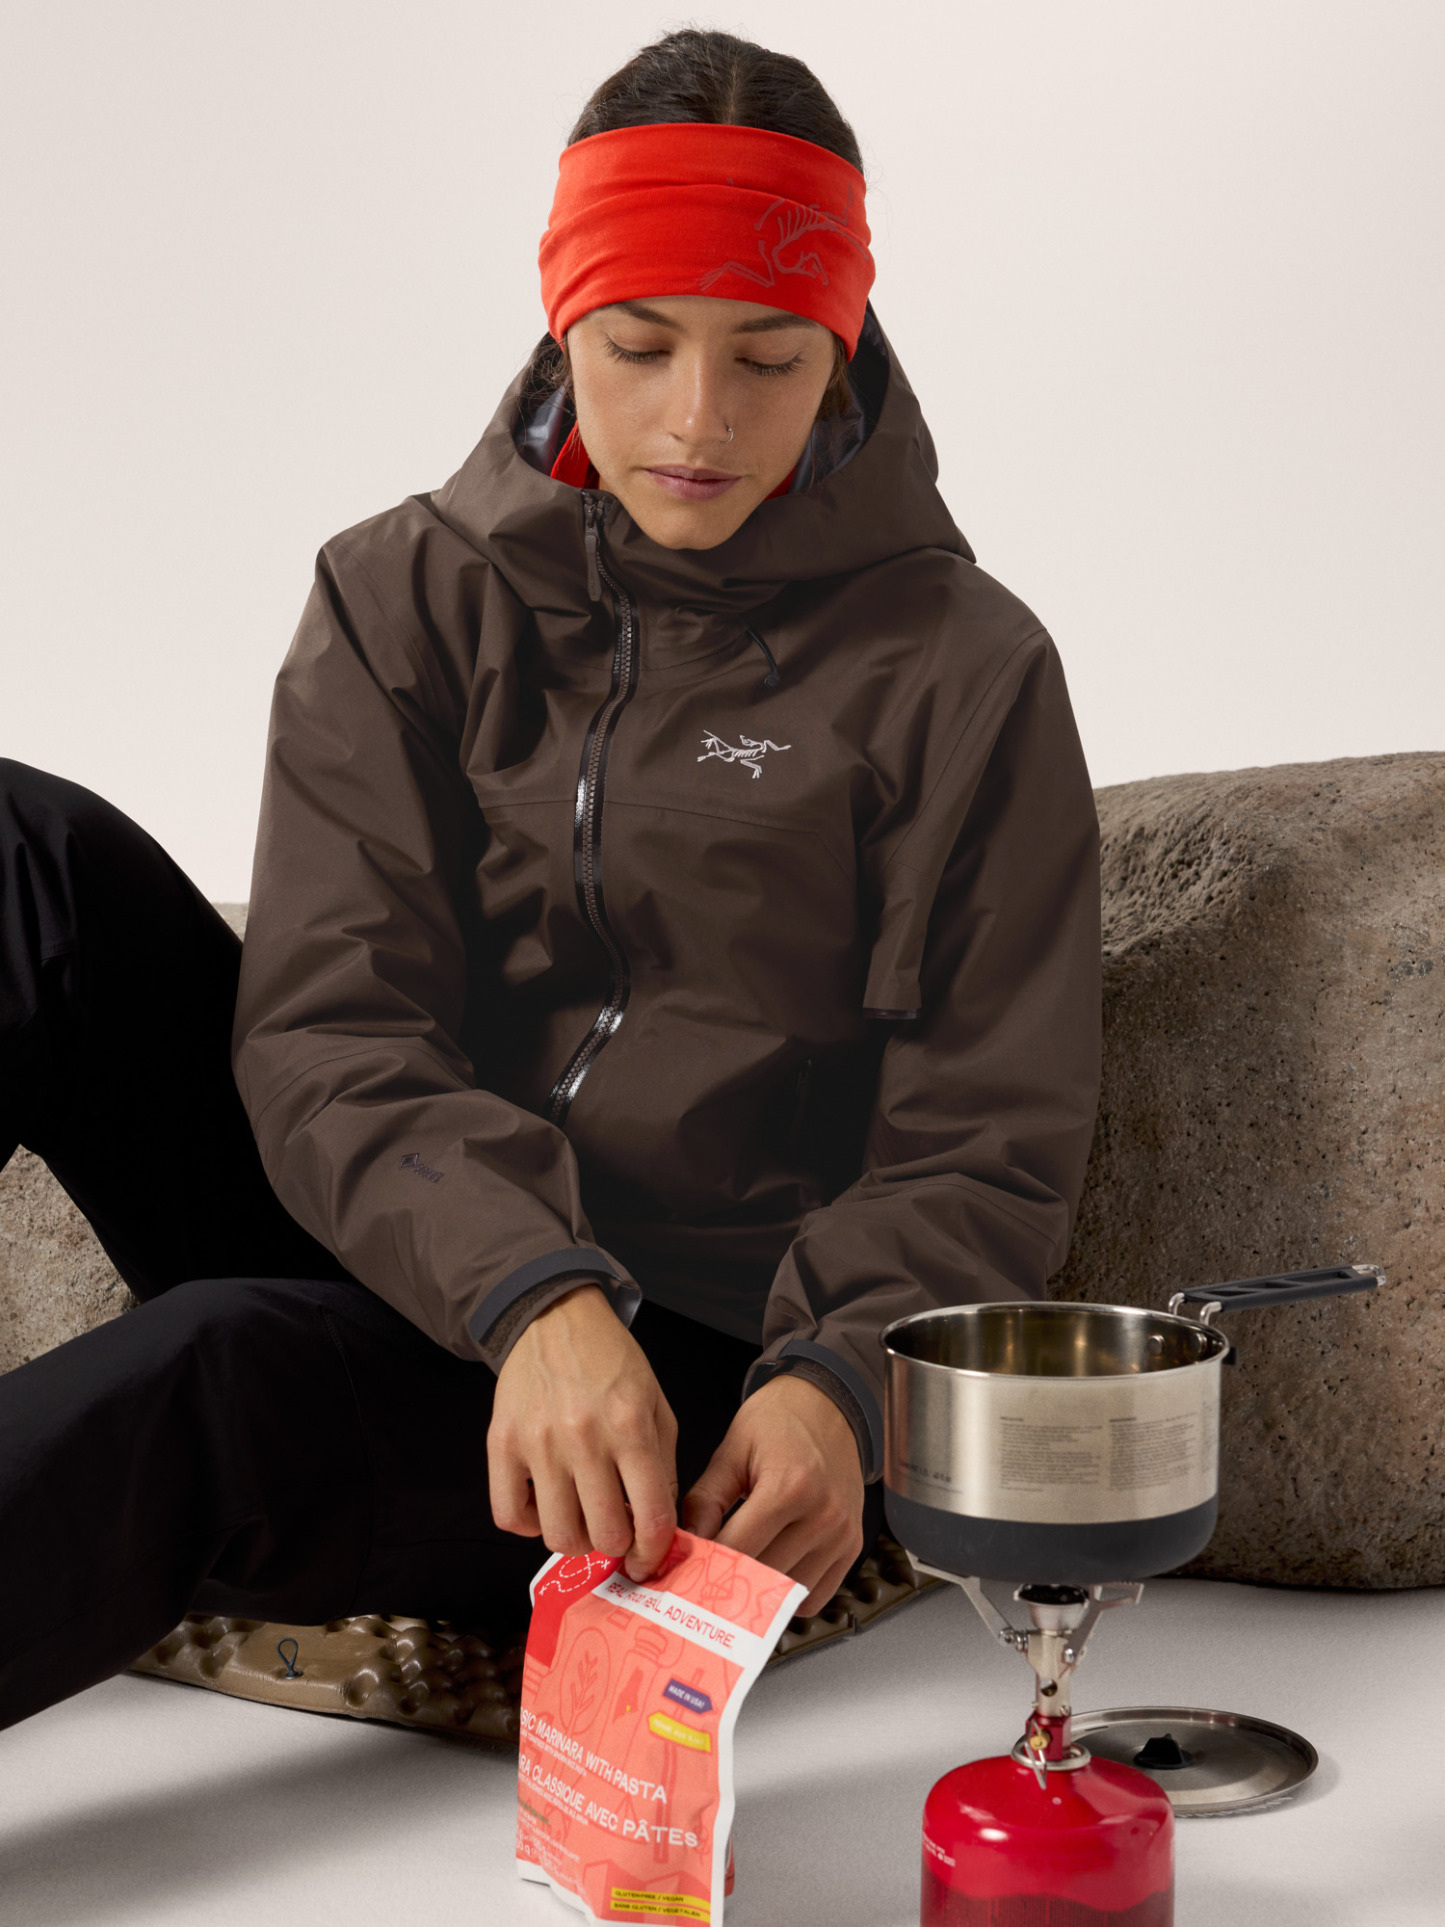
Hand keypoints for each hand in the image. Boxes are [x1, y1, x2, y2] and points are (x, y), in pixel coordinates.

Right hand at [488, 1283, 678, 1581]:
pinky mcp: (501, 1443)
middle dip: (617, 1544)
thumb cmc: (613, 1365)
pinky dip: (528, 1524)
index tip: (648, 1559)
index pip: (651, 1517)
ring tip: (582, 1515)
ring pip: (558, 1535)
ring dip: (576, 1537)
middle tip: (616, 1528)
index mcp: (632, 1427)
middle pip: (604, 1535)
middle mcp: (585, 1438)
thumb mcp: (657, 1407)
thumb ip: (663, 1468)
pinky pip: (509, 1515)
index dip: (654, 1552)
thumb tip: (659, 1528)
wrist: (557, 1318)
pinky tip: (545, 1503)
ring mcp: (539, 1442)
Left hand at [680, 1371, 864, 1616]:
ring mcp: (842, 1535)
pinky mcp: (852, 1546)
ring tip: (734, 1576)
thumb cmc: (779, 1421)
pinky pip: (816, 1595)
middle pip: (763, 1577)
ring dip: (758, 1593)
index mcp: (790, 1486)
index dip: (704, 1567)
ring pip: (788, 1594)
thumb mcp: (732, 1450)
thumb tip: (686, 1547)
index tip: (682, 1575)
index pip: (738, 1550)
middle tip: (699, 1584)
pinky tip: (770, 1574)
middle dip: (727, 1584)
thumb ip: (706, 1500)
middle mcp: (823, 1515)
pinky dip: (788, 1596)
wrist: (829, 1405)